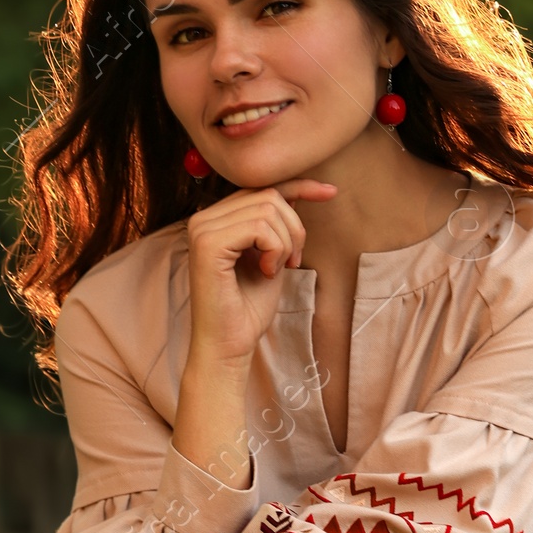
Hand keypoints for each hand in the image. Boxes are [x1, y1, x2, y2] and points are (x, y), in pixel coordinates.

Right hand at [183, 180, 336, 366]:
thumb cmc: (248, 309)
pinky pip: (260, 228)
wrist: (229, 346)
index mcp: (215, 220)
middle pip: (269, 196)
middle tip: (292, 262)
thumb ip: (275, 227)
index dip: (299, 186)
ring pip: (268, 209)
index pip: (261, 188)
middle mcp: (203, 219)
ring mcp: (202, 229)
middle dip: (295, 229)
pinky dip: (276, 250)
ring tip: (277, 270)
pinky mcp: (208, 244)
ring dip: (286, 243)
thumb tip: (293, 193)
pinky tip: (268, 272)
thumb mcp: (271, 257)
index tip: (330, 191)